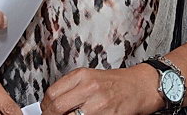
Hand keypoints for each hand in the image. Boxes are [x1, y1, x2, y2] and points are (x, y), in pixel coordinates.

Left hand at [40, 65, 162, 114]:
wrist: (141, 86)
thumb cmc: (116, 82)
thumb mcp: (90, 77)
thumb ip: (71, 88)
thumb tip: (52, 102)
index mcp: (82, 75)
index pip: (52, 93)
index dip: (45, 106)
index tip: (45, 110)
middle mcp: (89, 87)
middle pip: (57, 106)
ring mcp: (99, 104)